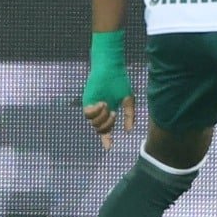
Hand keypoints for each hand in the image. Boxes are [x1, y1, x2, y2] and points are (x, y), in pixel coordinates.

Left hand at [81, 31, 133, 148]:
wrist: (111, 68)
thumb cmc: (119, 82)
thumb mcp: (128, 101)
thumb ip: (129, 116)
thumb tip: (129, 130)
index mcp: (108, 112)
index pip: (106, 130)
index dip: (106, 140)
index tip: (109, 148)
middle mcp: (99, 112)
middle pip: (100, 129)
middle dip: (108, 125)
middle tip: (114, 114)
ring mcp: (92, 106)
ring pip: (93, 123)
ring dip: (102, 118)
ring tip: (107, 106)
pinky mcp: (87, 100)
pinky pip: (88, 114)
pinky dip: (95, 112)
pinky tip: (102, 104)